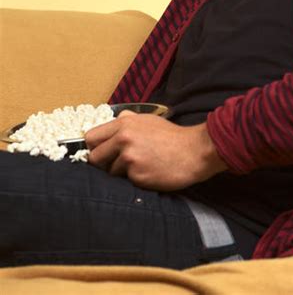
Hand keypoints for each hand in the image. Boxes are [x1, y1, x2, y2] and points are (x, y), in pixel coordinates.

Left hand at [84, 110, 227, 190]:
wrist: (193, 151)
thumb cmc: (172, 136)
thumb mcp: (148, 119)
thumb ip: (127, 119)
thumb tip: (112, 120)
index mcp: (124, 123)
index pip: (91, 137)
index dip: (94, 147)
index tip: (100, 152)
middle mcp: (124, 139)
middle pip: (94, 158)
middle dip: (102, 163)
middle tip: (117, 164)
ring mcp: (130, 158)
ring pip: (110, 172)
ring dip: (121, 173)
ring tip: (140, 166)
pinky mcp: (137, 175)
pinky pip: (125, 182)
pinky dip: (134, 180)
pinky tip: (148, 172)